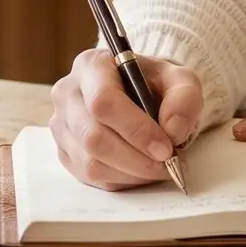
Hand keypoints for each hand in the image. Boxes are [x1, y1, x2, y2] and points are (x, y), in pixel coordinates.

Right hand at [49, 48, 204, 189]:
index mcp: (91, 66)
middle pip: (94, 137)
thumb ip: (184, 98)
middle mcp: (68, 94)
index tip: (166, 148)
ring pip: (90, 162)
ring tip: (159, 169)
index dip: (136, 129)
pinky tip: (141, 171)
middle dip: (136, 159)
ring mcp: (62, 125)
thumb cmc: (155, 85)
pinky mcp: (64, 152)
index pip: (103, 101)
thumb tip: (173, 131)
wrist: (139, 95)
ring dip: (131, 173)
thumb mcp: (180, 79)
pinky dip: (121, 180)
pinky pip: (89, 177)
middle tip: (168, 165)